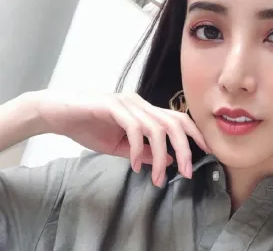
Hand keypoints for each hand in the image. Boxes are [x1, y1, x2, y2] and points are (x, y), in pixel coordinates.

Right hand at [27, 90, 209, 186]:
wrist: (58, 114)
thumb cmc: (88, 126)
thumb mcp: (120, 145)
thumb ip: (143, 150)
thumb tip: (167, 159)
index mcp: (144, 110)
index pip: (177, 118)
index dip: (194, 134)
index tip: (206, 152)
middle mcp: (140, 103)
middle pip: (174, 122)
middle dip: (185, 148)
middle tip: (186, 173)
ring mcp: (128, 103)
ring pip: (157, 127)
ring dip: (160, 156)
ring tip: (158, 177)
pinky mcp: (112, 106)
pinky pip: (134, 128)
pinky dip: (137, 149)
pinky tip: (133, 165)